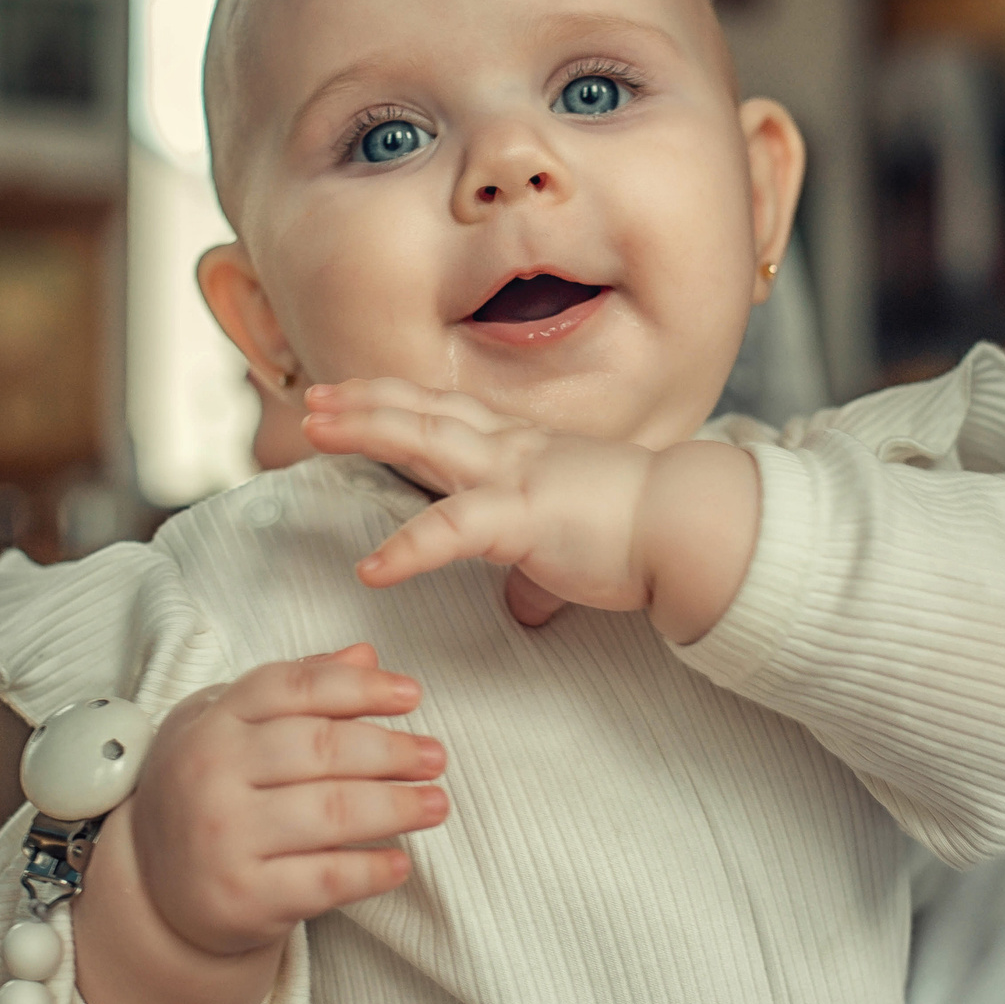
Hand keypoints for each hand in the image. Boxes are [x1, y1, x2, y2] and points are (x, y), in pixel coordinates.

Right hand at [126, 645, 447, 956]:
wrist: (155, 886)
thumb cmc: (209, 792)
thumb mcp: (233, 726)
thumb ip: (299, 688)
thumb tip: (366, 655)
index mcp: (215, 722)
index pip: (295, 688)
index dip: (361, 688)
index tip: (411, 695)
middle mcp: (213, 775)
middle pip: (321, 749)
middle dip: (391, 752)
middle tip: (434, 757)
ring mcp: (224, 838)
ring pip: (331, 813)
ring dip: (397, 807)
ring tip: (436, 804)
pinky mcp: (242, 896)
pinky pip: (324, 880)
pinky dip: (371, 870)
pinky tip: (400, 862)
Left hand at [300, 380, 760, 641]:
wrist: (693, 529)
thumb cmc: (641, 535)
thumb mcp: (574, 544)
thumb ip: (537, 571)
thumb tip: (526, 608)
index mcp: (524, 451)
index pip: (449, 414)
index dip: (396, 401)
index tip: (350, 395)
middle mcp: (513, 450)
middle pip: (425, 411)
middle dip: (364, 401)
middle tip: (311, 397)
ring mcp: (516, 477)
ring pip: (427, 440)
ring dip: (368, 429)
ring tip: (317, 428)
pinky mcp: (524, 519)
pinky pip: (454, 530)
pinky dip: (409, 548)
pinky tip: (372, 568)